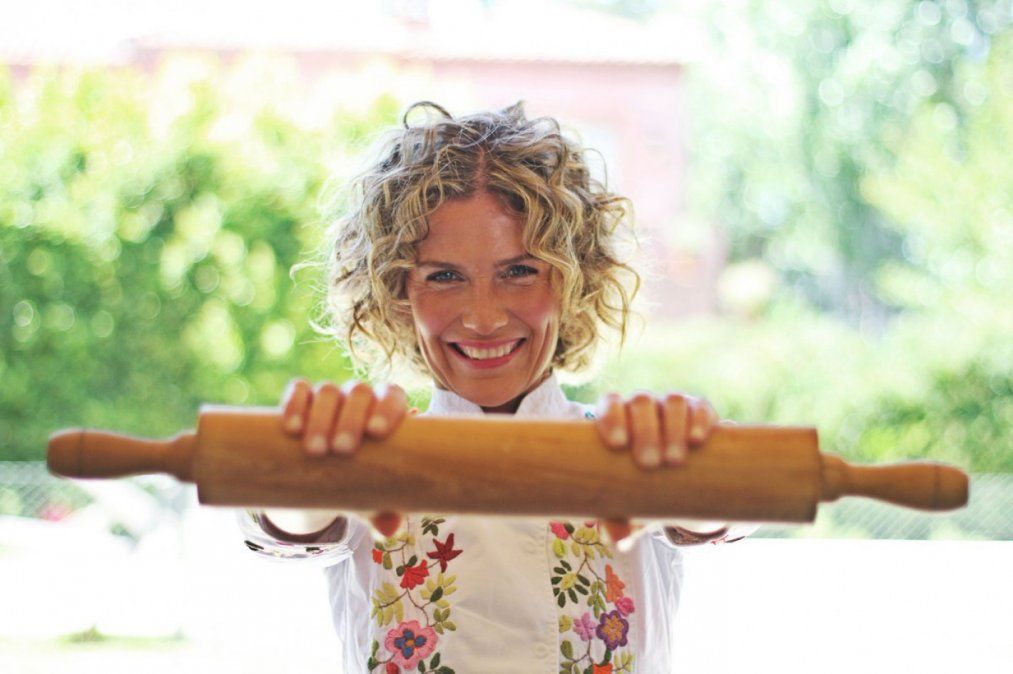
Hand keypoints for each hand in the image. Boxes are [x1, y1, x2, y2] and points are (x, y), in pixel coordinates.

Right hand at [279, 378, 409, 538]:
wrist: (320, 477)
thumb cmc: (358, 483)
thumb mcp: (371, 498)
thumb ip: (385, 510)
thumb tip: (389, 528)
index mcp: (386, 411)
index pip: (393, 396)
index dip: (388, 408)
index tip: (376, 433)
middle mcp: (360, 398)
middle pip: (359, 393)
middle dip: (351, 419)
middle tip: (341, 450)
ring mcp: (331, 396)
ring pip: (328, 391)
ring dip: (322, 418)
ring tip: (315, 451)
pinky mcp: (302, 398)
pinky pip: (298, 390)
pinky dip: (295, 404)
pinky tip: (291, 428)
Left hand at [593, 391, 720, 545]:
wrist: (682, 482)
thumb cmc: (643, 488)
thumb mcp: (631, 503)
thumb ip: (619, 517)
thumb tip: (618, 539)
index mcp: (619, 419)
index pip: (610, 404)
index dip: (611, 417)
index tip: (617, 444)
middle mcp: (644, 408)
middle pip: (641, 403)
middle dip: (644, 431)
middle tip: (649, 463)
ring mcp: (672, 406)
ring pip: (672, 402)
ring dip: (672, 428)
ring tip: (674, 460)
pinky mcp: (701, 412)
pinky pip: (700, 407)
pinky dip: (699, 420)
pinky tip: (697, 440)